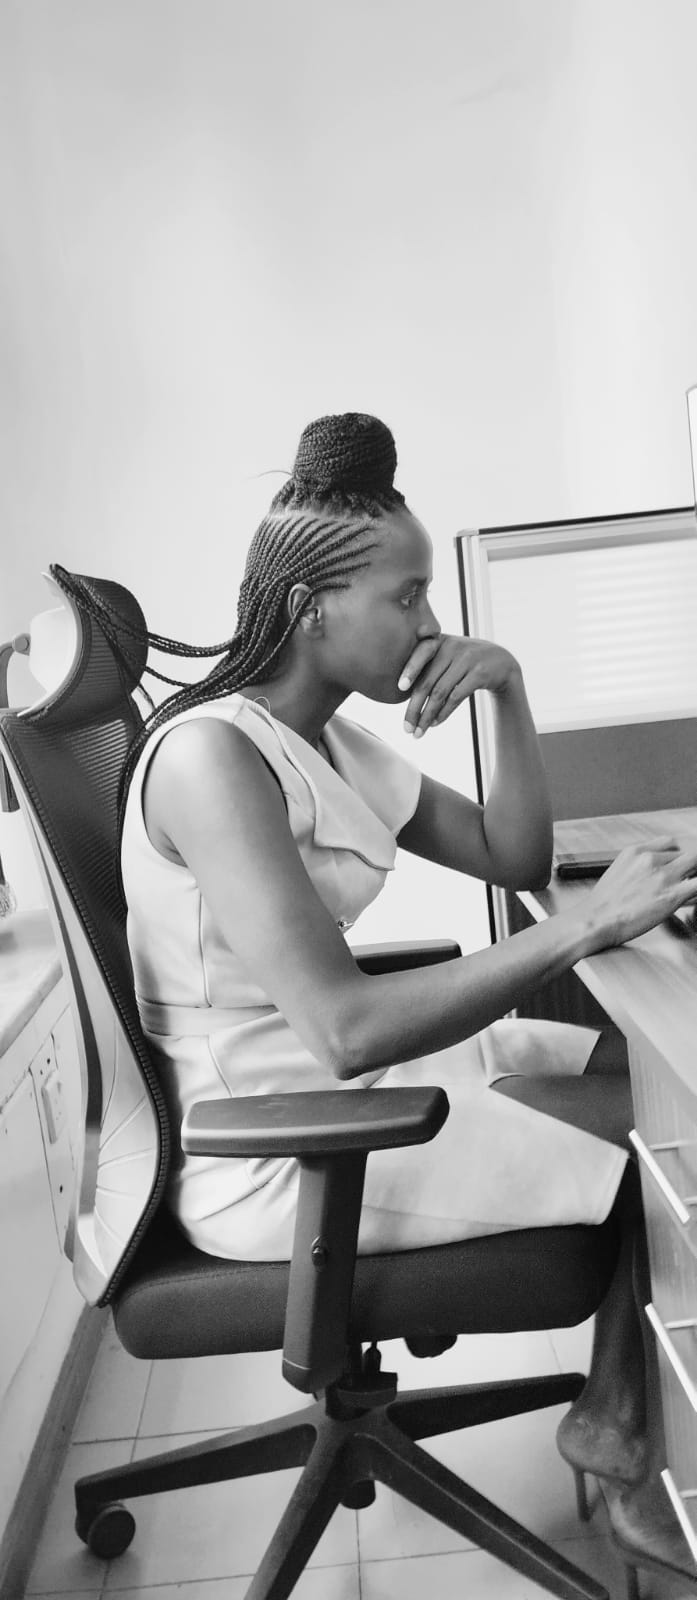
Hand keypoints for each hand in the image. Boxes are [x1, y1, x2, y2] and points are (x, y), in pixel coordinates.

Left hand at [398, 634, 519, 736]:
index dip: (410, 670)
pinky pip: (456, 697)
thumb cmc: (464, 662)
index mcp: (440, 641)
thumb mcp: (448, 655)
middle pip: (427, 681)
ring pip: (440, 692)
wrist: (501, 661)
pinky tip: (435, 723)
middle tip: (405, 728)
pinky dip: (443, 713)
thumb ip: (428, 666)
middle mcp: (452, 647)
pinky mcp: (480, 674)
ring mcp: (467, 660)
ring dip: (427, 716)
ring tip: (418, 732)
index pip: (421, 653)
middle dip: (414, 708)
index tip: (400, 688)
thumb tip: (402, 693)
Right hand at [584, 840, 696, 949]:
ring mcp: (663, 876)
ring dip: (694, 877)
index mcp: (636, 851)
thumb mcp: (618, 871)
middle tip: (685, 881)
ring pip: (696, 864)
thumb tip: (651, 873)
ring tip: (686, 889)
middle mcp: (650, 859)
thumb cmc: (603, 904)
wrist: (595, 920)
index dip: (677, 855)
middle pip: (685, 854)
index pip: (670, 843)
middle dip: (688, 868)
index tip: (678, 866)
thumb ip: (637, 866)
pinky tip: (693, 896)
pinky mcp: (672, 895)